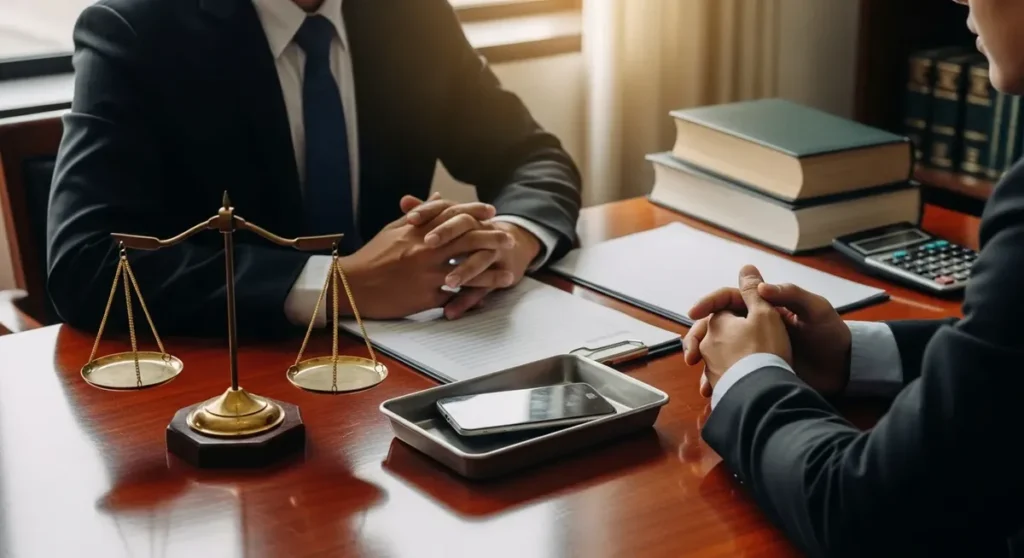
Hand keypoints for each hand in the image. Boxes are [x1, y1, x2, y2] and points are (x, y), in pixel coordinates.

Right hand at [340, 203, 509, 318]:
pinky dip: (470, 297)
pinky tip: (486, 298)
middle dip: (491, 239)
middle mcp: (424, 250)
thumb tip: (439, 198)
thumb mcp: (393, 230)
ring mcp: (426, 275)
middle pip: (467, 240)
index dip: (475, 213)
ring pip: (467, 272)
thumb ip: (420, 215)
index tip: (492, 213)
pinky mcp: (425, 297)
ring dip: (491, 274)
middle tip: (509, 239)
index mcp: (416, 231)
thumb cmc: (371, 256)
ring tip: (509, 275)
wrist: (351, 286)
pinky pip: (453, 297)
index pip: (452, 216)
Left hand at [400, 194, 541, 319]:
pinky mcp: (500, 274)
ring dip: (465, 270)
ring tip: (448, 282)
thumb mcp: (452, 223)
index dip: (429, 211)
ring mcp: (493, 252)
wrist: (513, 246)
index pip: (447, 208)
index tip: (410, 218)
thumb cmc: (473, 235)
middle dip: (447, 233)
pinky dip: (467, 301)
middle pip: (465, 227)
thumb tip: (404, 201)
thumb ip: (428, 214)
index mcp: (465, 217)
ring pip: (480, 259)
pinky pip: (484, 288)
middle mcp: (482, 230)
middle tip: (428, 243)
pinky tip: (451, 313)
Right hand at [685, 269, 851, 397]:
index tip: (694, 313)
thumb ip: (790, 295)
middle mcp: (755, 325)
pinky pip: (730, 371)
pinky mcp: (757, 369)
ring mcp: (754, 348)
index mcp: (765, 306)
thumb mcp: (816, 310)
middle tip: (691, 353)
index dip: (710, 303)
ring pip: (718, 350)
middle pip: (716, 325)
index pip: (729, 298)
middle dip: (699, 337)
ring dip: (704, 360)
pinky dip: (718, 378)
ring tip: (699, 373)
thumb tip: (758, 284)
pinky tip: (712, 389)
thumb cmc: (832, 335)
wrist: (844, 370)